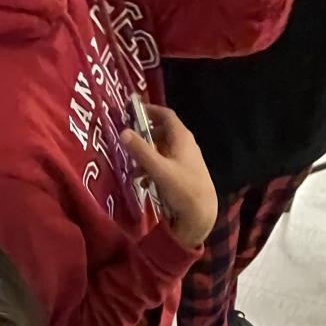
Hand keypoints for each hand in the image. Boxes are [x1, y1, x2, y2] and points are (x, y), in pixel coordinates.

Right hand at [122, 105, 217, 249]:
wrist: (202, 214)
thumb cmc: (182, 188)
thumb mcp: (159, 169)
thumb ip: (141, 151)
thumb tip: (123, 132)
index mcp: (181, 138)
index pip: (166, 115)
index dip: (151, 111)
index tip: (134, 111)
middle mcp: (185, 145)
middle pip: (163, 133)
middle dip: (146, 137)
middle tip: (129, 143)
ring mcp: (186, 160)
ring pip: (163, 150)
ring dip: (147, 156)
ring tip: (134, 170)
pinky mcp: (184, 174)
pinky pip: (166, 164)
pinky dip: (153, 168)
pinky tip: (144, 182)